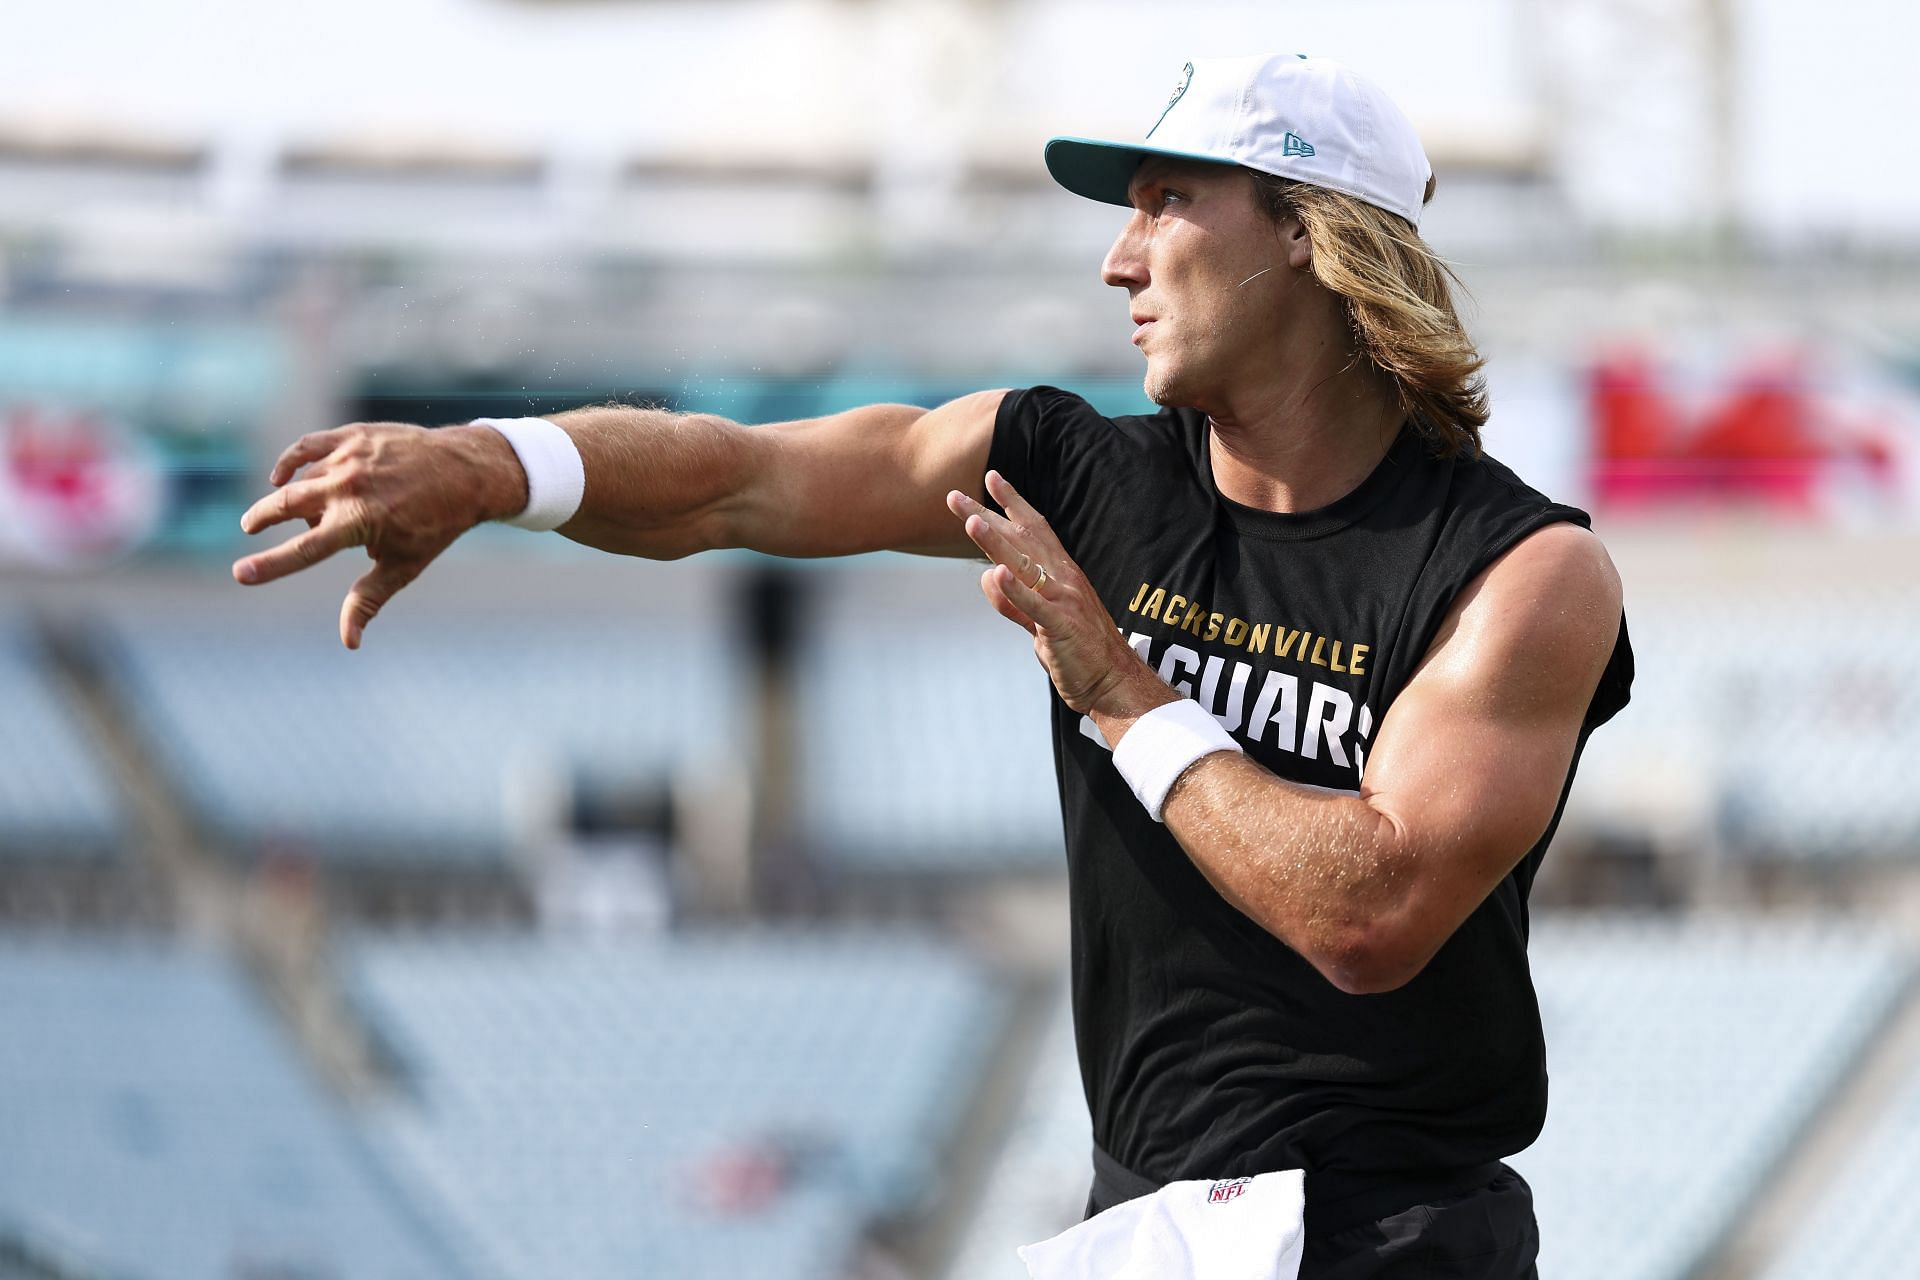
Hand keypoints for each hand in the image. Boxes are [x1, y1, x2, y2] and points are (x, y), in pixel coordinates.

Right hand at [232, 422, 525, 648]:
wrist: (466, 472)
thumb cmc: (436, 525)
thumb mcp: (403, 565)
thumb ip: (367, 600)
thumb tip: (349, 643)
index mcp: (358, 522)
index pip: (303, 550)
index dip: (269, 565)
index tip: (239, 574)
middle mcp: (349, 487)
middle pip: (287, 506)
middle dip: (262, 519)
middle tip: (249, 528)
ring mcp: (349, 458)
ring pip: (302, 480)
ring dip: (295, 498)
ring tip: (305, 513)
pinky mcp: (353, 435)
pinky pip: (308, 447)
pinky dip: (290, 461)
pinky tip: (282, 477)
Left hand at [946, 471, 1173, 719]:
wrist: (1114, 682)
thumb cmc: (1079, 652)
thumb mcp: (1040, 622)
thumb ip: (1013, 602)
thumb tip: (988, 578)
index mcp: (1062, 575)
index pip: (1035, 530)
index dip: (1013, 503)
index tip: (992, 478)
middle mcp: (1064, 580)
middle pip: (1021, 540)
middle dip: (986, 515)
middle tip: (954, 495)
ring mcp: (1064, 601)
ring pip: (1024, 566)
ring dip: (996, 542)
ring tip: (970, 521)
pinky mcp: (1062, 627)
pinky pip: (1034, 606)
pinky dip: (1014, 590)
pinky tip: (996, 574)